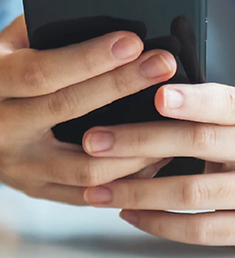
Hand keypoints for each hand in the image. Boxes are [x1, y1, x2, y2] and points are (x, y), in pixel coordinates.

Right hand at [0, 16, 176, 204]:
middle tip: (162, 65)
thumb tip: (100, 17)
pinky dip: (127, 177)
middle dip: (120, 85)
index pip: (40, 71)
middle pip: (66, 109)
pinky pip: (89, 194)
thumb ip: (42, 29)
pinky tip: (153, 155)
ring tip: (170, 118)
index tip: (131, 42)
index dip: (88, 58)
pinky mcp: (36, 190)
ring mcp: (18, 165)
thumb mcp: (5, 44)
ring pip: (85, 165)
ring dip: (134, 143)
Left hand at [82, 83, 234, 245]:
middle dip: (139, 141)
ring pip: (191, 191)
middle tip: (94, 141)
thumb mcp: (223, 118)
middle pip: (198, 142)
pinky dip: (159, 223)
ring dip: (137, 191)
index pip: (223, 104)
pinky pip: (201, 229)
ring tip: (96, 189)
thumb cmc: (232, 141)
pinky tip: (127, 213)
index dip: (192, 101)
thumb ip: (194, 107)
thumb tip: (139, 87)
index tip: (158, 97)